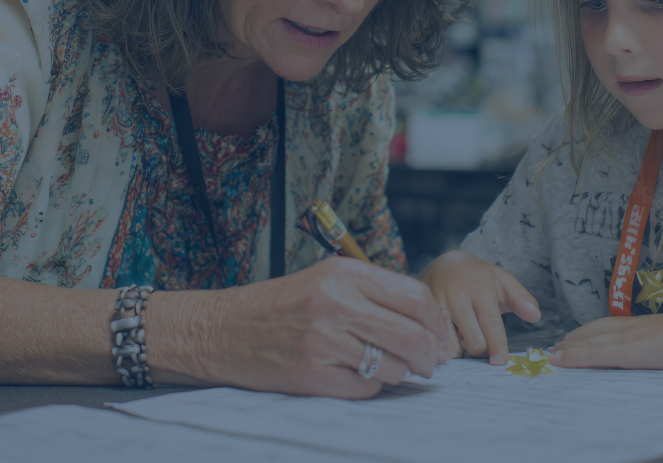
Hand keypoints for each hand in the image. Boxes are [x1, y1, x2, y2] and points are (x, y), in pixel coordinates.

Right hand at [148, 255, 449, 398]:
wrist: (223, 328)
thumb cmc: (283, 303)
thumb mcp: (328, 278)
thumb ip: (374, 290)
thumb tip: (426, 317)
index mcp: (345, 274)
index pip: (415, 297)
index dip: (436, 320)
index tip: (439, 333)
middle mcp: (336, 304)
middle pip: (410, 335)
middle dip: (429, 355)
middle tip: (430, 363)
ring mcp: (323, 341)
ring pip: (392, 366)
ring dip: (401, 373)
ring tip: (392, 368)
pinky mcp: (311, 375)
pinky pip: (365, 387)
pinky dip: (371, 386)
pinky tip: (358, 375)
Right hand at [421, 250, 539, 365]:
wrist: (443, 262)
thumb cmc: (477, 276)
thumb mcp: (502, 279)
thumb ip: (521, 298)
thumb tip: (536, 316)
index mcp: (478, 288)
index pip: (490, 323)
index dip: (497, 345)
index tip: (501, 362)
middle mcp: (455, 296)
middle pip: (472, 341)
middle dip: (482, 347)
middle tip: (481, 336)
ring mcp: (436, 305)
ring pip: (452, 347)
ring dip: (461, 348)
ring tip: (463, 333)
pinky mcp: (422, 314)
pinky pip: (434, 344)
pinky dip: (443, 348)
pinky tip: (447, 337)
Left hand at [550, 311, 662, 369]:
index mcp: (644, 325)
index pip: (607, 325)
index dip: (588, 332)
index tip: (573, 338)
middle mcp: (631, 327)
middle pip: (593, 330)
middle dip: (572, 339)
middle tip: (554, 348)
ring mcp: (629, 337)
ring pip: (588, 340)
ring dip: (566, 347)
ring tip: (549, 355)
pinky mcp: (629, 350)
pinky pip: (594, 353)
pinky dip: (574, 357)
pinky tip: (559, 361)